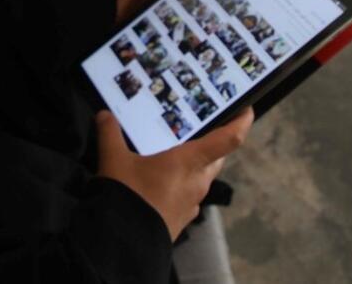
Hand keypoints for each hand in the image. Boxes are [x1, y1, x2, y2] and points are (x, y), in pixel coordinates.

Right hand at [95, 108, 252, 241]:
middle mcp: (198, 181)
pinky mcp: (182, 217)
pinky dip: (181, 184)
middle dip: (214, 142)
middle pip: (217, 157)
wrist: (124, 242)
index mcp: (190, 161)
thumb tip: (104, 115)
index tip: (246, 109)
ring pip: (202, 176)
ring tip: (174, 153)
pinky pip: (189, 194)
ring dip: (195, 164)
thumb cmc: (127, 195)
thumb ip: (109, 133)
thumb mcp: (114, 159)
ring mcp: (192, 202)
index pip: (229, 139)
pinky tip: (162, 182)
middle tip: (201, 127)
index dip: (242, 122)